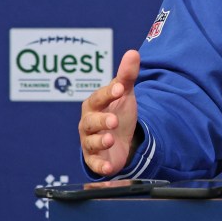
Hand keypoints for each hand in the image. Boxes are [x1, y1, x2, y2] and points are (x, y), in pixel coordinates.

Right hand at [78, 50, 139, 175]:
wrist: (120, 138)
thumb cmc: (117, 112)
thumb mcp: (124, 94)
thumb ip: (127, 75)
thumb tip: (133, 53)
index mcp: (94, 104)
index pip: (99, 97)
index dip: (108, 93)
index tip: (120, 89)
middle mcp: (88, 123)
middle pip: (90, 121)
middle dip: (101, 121)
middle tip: (113, 121)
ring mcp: (90, 141)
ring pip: (90, 142)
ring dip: (99, 141)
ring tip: (109, 140)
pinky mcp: (95, 159)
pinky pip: (94, 164)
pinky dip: (99, 167)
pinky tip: (107, 168)